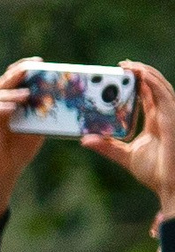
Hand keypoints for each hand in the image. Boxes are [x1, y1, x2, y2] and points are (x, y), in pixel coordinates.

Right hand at [0, 59, 48, 222]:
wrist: (4, 172)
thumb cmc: (20, 149)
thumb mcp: (38, 128)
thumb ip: (43, 114)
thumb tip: (61, 99)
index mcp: (8, 102)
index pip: (13, 79)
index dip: (23, 68)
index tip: (38, 61)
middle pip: (3, 83)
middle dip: (17, 73)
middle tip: (32, 68)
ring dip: (11, 93)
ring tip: (26, 93)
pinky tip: (12, 108)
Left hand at [83, 59, 174, 219]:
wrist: (170, 186)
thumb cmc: (154, 172)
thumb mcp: (124, 156)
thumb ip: (107, 147)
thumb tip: (84, 139)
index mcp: (155, 121)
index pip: (148, 95)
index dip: (138, 82)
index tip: (122, 72)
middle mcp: (164, 116)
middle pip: (155, 87)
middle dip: (141, 73)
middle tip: (122, 65)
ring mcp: (170, 117)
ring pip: (161, 87)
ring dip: (147, 73)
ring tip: (130, 65)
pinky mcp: (172, 120)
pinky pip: (164, 97)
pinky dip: (154, 84)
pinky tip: (143, 76)